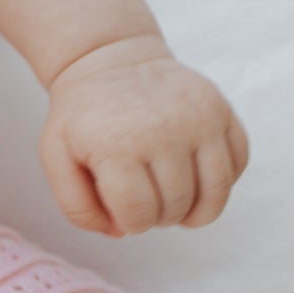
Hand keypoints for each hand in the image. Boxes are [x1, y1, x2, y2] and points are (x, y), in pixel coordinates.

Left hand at [39, 34, 249, 238]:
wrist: (109, 60)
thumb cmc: (83, 116)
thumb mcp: (56, 156)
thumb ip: (77, 206)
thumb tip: (120, 233)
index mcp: (116, 145)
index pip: (139, 215)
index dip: (131, 223)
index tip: (122, 207)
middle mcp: (162, 131)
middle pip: (176, 207)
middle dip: (159, 215)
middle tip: (145, 196)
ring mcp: (197, 119)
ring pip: (215, 194)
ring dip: (195, 208)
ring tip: (173, 196)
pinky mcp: (220, 110)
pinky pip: (237, 165)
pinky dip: (220, 181)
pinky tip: (194, 172)